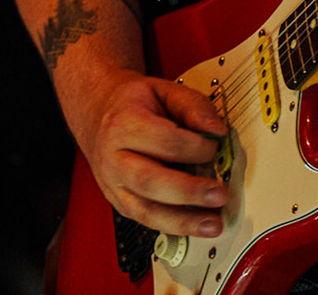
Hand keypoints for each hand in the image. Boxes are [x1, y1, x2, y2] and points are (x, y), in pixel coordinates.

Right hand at [72, 66, 230, 237]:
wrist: (97, 113)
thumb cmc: (133, 103)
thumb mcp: (163, 90)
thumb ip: (192, 106)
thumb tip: (216, 129)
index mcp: (124, 124)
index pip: (166, 141)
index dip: (197, 146)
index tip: (216, 145)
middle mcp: (113, 158)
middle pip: (151, 181)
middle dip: (189, 191)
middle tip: (219, 195)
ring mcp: (113, 184)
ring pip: (145, 210)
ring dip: (182, 221)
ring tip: (212, 224)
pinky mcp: (118, 202)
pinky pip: (145, 220)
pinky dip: (171, 227)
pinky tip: (194, 227)